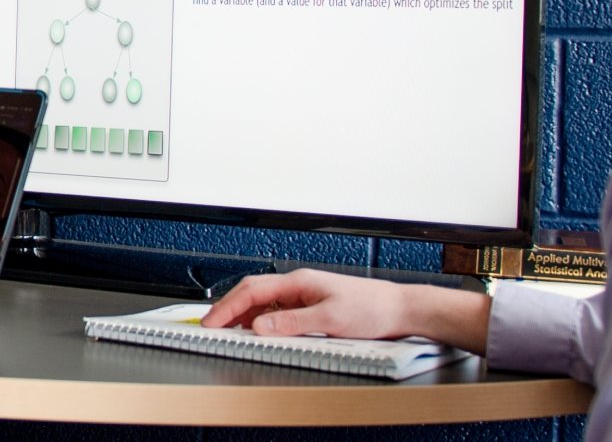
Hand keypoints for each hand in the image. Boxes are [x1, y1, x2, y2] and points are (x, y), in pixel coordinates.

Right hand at [200, 269, 491, 349]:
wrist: (400, 310)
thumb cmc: (374, 308)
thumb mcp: (330, 319)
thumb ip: (291, 321)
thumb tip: (259, 325)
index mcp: (299, 281)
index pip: (252, 290)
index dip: (227, 306)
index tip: (211, 322)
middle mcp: (299, 286)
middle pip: (252, 293)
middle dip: (228, 309)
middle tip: (211, 326)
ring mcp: (305, 295)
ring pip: (263, 302)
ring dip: (243, 315)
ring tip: (229, 331)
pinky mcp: (312, 307)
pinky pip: (277, 311)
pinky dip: (261, 320)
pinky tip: (259, 331)